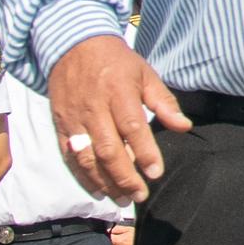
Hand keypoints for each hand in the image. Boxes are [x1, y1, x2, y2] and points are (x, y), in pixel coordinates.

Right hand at [48, 35, 192, 203]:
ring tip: (122, 199)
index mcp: (118, 91)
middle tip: (139, 196)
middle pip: (108, 149)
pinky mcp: (60, 125)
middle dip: (124, 177)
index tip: (155, 173)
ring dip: (104, 182)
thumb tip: (183, 127)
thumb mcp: (145, 74)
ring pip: (87, 158)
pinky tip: (98, 190)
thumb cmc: (116, 62)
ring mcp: (74, 118)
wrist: (73, 45)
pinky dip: (82, 177)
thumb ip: (164, 102)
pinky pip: (68, 156)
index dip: (144, 152)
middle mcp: (94, 107)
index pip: (132, 127)